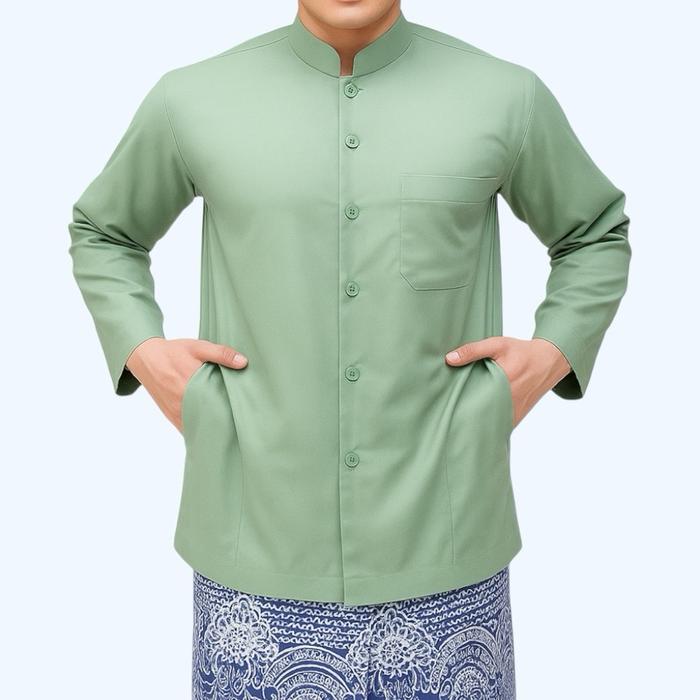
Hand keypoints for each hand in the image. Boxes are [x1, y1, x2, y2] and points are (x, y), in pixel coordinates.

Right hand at [125, 337, 247, 432]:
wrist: (146, 359)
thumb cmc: (174, 352)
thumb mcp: (198, 347)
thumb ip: (221, 353)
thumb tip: (243, 362)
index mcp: (192, 384)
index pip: (218, 404)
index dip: (232, 410)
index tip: (245, 412)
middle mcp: (183, 402)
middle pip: (210, 419)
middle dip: (225, 421)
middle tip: (241, 421)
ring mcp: (176, 412)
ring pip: (199, 427)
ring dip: (212, 427)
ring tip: (229, 427)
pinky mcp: (172, 416)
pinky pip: (188, 429)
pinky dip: (200, 430)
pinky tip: (212, 429)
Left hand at [444, 336, 570, 427]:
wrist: (548, 361)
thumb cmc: (521, 351)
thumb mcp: (497, 345)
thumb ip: (473, 350)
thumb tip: (449, 359)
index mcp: (503, 381)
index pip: (476, 399)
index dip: (460, 405)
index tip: (445, 408)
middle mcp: (510, 400)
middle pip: (480, 415)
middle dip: (464, 418)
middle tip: (447, 419)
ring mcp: (514, 411)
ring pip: (491, 424)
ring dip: (476, 424)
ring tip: (458, 425)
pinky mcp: (518, 416)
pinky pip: (500, 426)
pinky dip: (489, 426)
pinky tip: (475, 425)